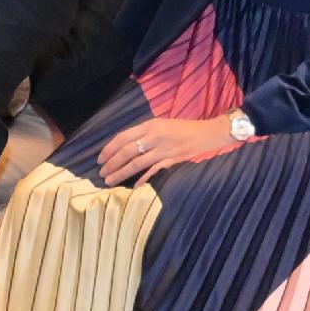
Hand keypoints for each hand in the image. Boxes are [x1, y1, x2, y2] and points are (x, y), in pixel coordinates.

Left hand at [95, 112, 246, 184]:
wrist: (209, 132)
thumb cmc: (184, 128)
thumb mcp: (162, 124)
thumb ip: (146, 133)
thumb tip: (126, 146)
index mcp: (151, 125)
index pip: (123, 137)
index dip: (109, 148)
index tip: (100, 158)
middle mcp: (156, 136)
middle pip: (127, 151)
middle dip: (111, 163)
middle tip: (101, 173)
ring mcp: (164, 148)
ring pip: (137, 162)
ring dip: (121, 172)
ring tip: (110, 180)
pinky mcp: (173, 159)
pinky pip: (154, 170)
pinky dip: (143, 179)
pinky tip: (135, 186)